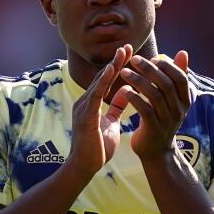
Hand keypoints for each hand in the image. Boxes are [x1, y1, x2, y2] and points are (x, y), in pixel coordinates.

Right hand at [66, 44, 135, 178]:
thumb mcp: (111, 122)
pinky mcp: (86, 116)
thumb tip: (126, 92)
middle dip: (116, 61)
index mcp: (92, 103)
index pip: (107, 81)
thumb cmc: (97, 147)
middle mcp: (86, 102)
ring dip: (112, 67)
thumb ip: (116, 107)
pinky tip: (112, 71)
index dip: (118, 67)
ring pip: (99, 83)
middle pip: (103, 77)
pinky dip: (104, 82)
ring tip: (122, 53)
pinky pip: (96, 95)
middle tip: (127, 46)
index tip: (129, 54)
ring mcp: (84, 108)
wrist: (84, 167)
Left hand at [120, 50, 191, 160]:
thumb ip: (177, 76)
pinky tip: (123, 90)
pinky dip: (134, 98)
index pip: (181, 78)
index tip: (153, 59)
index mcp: (185, 101)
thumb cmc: (162, 119)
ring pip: (154, 96)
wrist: (157, 151)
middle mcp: (179, 110)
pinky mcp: (153, 129)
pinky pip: (144, 110)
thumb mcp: (173, 99)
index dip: (168, 66)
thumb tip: (183, 53)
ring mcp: (167, 121)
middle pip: (166, 85)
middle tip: (134, 60)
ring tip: (124, 72)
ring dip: (138, 81)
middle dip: (150, 70)